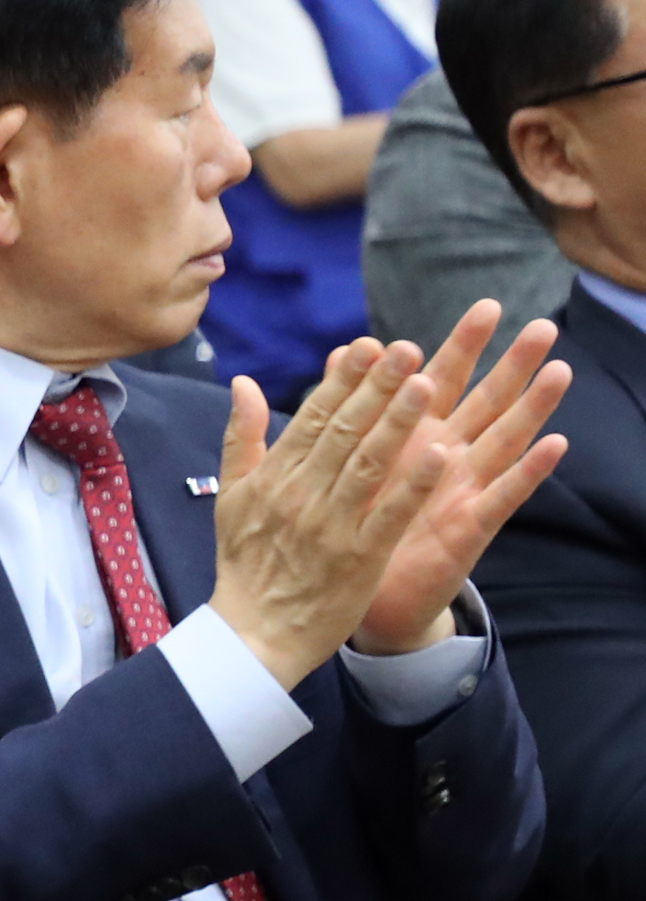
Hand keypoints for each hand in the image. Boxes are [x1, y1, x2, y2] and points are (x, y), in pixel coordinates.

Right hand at [211, 338, 451, 686]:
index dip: (343, 380)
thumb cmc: (244, 564)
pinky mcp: (358, 557)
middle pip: (344, 431)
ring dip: (399, 423)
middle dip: (377, 387)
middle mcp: (301, 495)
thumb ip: (242, 437)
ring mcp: (331, 526)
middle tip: (407, 349)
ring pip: (368, 464)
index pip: (313, 417)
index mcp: (273, 477)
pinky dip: (414, 484)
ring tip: (427, 383)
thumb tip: (243, 383)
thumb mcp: (231, 496)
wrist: (253, 634)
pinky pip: (390, 515)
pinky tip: (442, 455)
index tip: (368, 345)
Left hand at [352, 299, 569, 653]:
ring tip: (559, 371)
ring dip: (532, 408)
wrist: (351, 593)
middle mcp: (445, 457)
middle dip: (512, 365)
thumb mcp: (341, 459)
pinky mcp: (468, 527)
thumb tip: (345, 353)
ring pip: (502, 441)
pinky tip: (555, 444)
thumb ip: (346, 405)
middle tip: (543, 326)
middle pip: (484, 402)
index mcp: (411, 437)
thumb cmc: (348, 521)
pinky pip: (502, 496)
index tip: (487, 307)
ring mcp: (462, 490)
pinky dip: (529, 471)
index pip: (439, 381)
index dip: (462, 347)